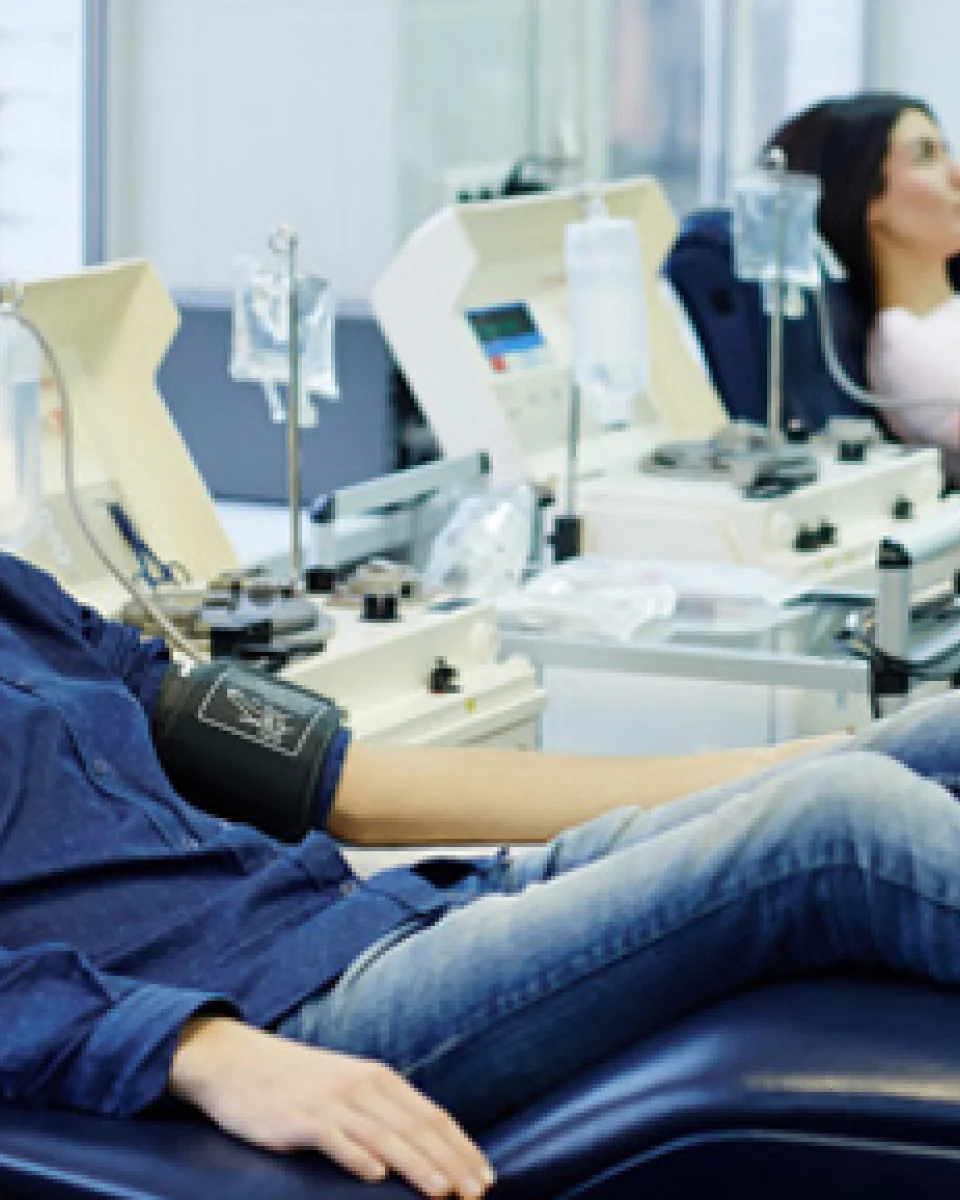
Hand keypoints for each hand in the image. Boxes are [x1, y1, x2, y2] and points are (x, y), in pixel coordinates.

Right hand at [169, 1014, 495, 1197]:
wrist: (234, 1061)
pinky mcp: (298, 1118)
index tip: (485, 1178)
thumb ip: (381, 1111)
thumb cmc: (296, 1082)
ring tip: (443, 1191)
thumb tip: (423, 1146)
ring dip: (417, 1164)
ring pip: (384, 1135)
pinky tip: (375, 1175)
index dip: (461, 1147)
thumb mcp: (346, 1087)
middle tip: (477, 1194)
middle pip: (416, 1127)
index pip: (431, 1116)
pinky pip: (333, 1137)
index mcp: (377, 1078)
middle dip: (452, 1162)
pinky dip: (356, 1155)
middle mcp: (360, 1085)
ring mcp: (330, 1101)